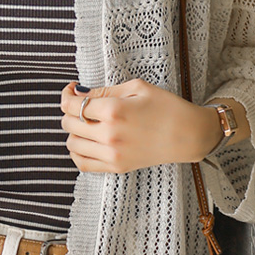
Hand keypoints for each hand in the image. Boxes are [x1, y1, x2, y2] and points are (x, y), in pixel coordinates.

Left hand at [60, 78, 222, 172]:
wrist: (188, 135)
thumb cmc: (166, 107)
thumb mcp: (137, 87)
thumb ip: (104, 90)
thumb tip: (78, 93)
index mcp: (113, 111)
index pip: (73, 104)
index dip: (66, 94)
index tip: (71, 89)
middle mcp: (109, 134)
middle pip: (69, 123)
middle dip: (69, 111)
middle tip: (80, 104)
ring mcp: (112, 154)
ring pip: (72, 144)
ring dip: (73, 131)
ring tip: (85, 123)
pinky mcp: (117, 167)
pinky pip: (83, 163)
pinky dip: (77, 152)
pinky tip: (85, 142)